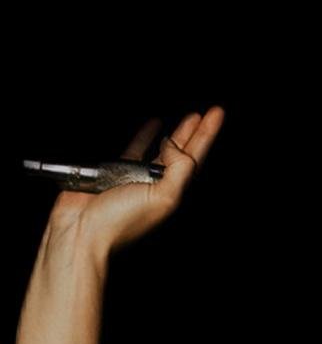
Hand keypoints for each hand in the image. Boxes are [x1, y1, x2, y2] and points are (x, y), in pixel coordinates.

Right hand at [47, 107, 225, 256]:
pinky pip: (136, 149)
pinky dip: (145, 136)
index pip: (196, 158)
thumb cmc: (120, 221)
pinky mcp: (116, 172)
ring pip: (164, 149)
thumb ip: (178, 169)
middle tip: (211, 113)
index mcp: (174, 191)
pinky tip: (154, 125)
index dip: (207, 135)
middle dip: (198, 132)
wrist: (82, 231)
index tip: (217, 114)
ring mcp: (139, 178)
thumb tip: (173, 145)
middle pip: (185, 153)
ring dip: (177, 133)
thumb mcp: (163, 198)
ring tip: (191, 117)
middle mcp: (160, 184)